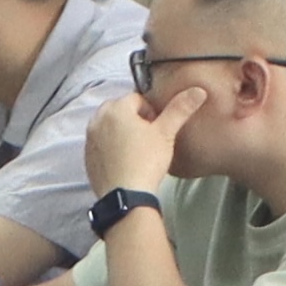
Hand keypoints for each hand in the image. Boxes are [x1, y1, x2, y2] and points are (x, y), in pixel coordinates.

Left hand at [88, 75, 194, 195]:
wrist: (126, 195)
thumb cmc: (146, 161)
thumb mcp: (166, 133)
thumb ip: (180, 109)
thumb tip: (198, 90)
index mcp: (115, 108)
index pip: (137, 99)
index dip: (152, 112)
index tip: (158, 129)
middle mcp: (97, 119)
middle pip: (121, 110)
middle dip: (135, 119)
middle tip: (150, 139)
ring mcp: (89, 138)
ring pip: (110, 126)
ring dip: (122, 132)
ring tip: (139, 150)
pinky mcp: (87, 155)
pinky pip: (101, 143)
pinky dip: (112, 147)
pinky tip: (126, 160)